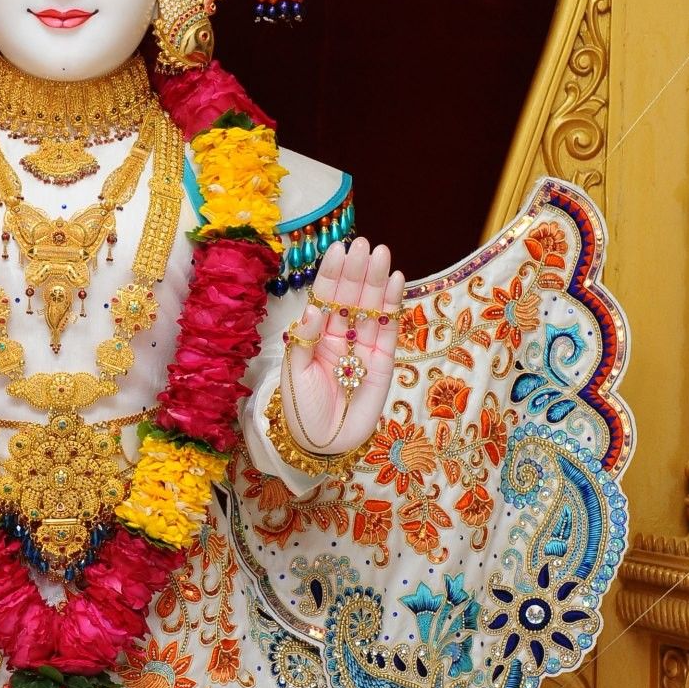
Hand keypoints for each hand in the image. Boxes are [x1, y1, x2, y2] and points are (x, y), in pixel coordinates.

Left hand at [280, 237, 404, 455]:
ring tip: (382, 255)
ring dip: (376, 281)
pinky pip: (388, 330)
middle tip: (365, 245)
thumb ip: (303, 341)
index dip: (332, 274)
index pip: (324, 297)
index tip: (339, 249)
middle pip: (350, 297)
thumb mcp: (293, 375)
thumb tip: (313, 309)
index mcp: (314, 335)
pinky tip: (395, 281)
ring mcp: (363, 347)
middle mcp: (339, 335)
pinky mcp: (384, 362)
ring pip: (371, 308)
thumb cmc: (301, 409)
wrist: (322, 443)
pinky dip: (392, 306)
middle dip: (357, 271)